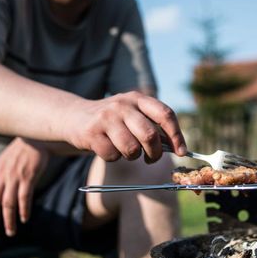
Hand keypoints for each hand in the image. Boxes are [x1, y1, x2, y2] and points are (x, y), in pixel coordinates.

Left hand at [0, 137, 48, 237]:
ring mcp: (14, 177)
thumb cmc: (19, 152)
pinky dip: (23, 210)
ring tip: (10, 232)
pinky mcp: (28, 177)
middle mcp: (1, 176)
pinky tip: (24, 218)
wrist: (35, 139)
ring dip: (8, 221)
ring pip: (8, 204)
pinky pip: (24, 198)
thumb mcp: (1, 163)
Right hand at [66, 91, 186, 162]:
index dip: (177, 135)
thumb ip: (153, 125)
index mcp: (138, 99)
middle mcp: (123, 105)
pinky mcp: (92, 132)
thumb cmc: (112, 121)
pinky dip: (114, 157)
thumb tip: (177, 147)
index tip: (181, 151)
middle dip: (154, 153)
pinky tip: (107, 148)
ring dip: (132, 156)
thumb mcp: (132, 114)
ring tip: (126, 150)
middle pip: (150, 135)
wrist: (74, 116)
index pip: (165, 114)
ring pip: (131, 149)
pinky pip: (112, 155)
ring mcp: (106, 118)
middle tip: (151, 159)